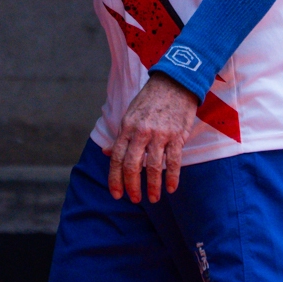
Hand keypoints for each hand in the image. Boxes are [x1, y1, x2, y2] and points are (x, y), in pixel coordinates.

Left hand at [107, 73, 199, 203]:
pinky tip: (170, 188)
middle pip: (132, 165)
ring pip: (153, 166)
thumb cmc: (151, 100)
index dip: (114, 179)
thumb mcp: (130, 115)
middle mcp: (141, 132)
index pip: (116, 158)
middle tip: (134, 199)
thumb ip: (120, 136)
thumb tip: (105, 152)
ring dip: (153, 186)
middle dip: (131, 186)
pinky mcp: (177, 135)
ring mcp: (160, 134)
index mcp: (126, 127)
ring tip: (154, 198)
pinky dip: (172, 177)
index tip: (116, 194)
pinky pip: (174, 161)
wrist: (175, 82)